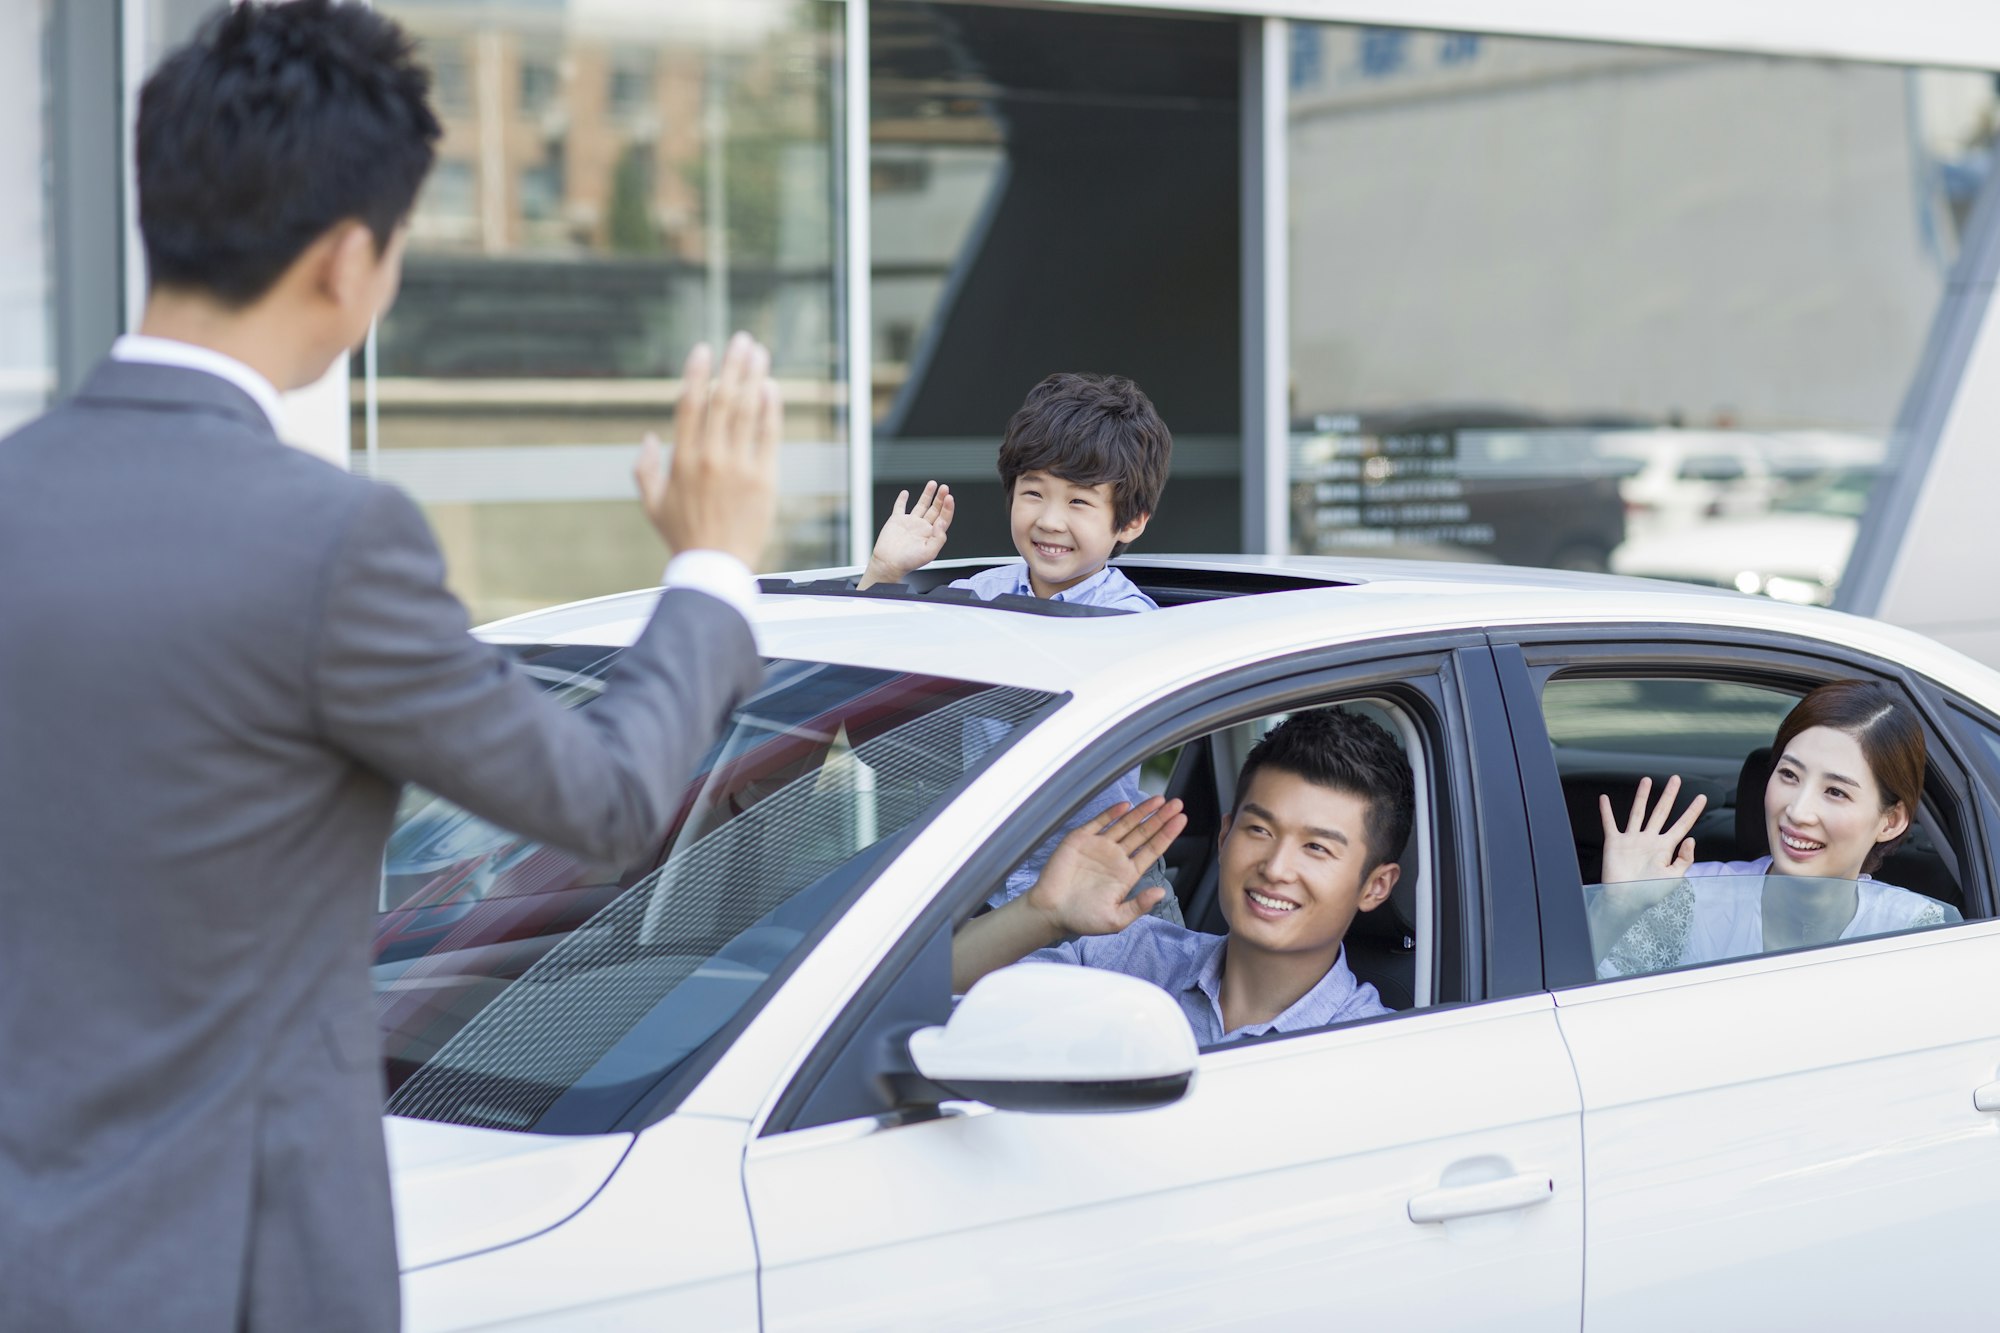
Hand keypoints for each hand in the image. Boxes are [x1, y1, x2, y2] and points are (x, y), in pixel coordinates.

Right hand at [634, 333, 779, 567]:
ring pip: (747, 412)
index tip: (704, 349)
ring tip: (759, 353)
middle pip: (722, 400)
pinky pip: (769, 436)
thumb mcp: (651, 504)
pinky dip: (771, 409)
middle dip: (732, 365)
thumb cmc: (682, 536)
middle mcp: (709, 458)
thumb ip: (645, 468)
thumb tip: (649, 436)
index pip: (689, 405)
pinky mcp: (764, 480)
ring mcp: (738, 468)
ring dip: (754, 377)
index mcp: (681, 460)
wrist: (714, 568)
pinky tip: (772, 388)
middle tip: (741, 340)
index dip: (697, 373)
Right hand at [860, 481, 952, 587]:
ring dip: (927, 494)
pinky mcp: (896, 520)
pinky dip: (902, 499)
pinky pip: (900, 507)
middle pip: (935, 509)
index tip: (949, 498)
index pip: (943, 518)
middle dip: (940, 498)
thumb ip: (939, 538)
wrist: (888, 563)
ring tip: (933, 484)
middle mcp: (922, 527)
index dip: (948, 508)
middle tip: (945, 488)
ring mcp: (910, 523)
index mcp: (931, 534)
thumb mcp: (929, 553)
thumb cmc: (908, 562)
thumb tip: (941, 522)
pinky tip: (906, 493)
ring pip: (921, 505)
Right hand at [1024, 797, 1186, 937]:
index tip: (1181, 820)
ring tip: (1159, 799)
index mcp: (1127, 874)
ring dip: (1141, 812)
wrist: (1050, 912)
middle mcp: (1116, 858)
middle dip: (1160, 818)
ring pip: (1125, 824)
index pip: (1152, 850)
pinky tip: (1125, 806)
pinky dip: (1111, 813)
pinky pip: (1099, 822)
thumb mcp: (1116, 919)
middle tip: (1177, 804)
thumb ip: (1138, 906)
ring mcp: (1099, 847)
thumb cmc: (1082, 919)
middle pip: (1143, 833)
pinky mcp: (1080, 840)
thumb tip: (1161, 893)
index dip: (1167, 834)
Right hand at [1598, 775, 1705, 883]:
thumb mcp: (1673, 878)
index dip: (1692, 811)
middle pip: (1661, 812)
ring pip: (1638, 812)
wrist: (1625, 900)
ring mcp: (1632, 840)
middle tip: (1676, 779)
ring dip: (1642, 796)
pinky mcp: (1614, 842)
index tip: (1702, 798)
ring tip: (1647, 780)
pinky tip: (1605, 799)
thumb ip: (1684, 858)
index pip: (1682, 825)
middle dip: (1669, 795)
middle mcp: (1649, 840)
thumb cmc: (1649, 893)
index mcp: (1665, 848)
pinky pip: (1610, 823)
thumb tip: (1691, 839)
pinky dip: (1606, 811)